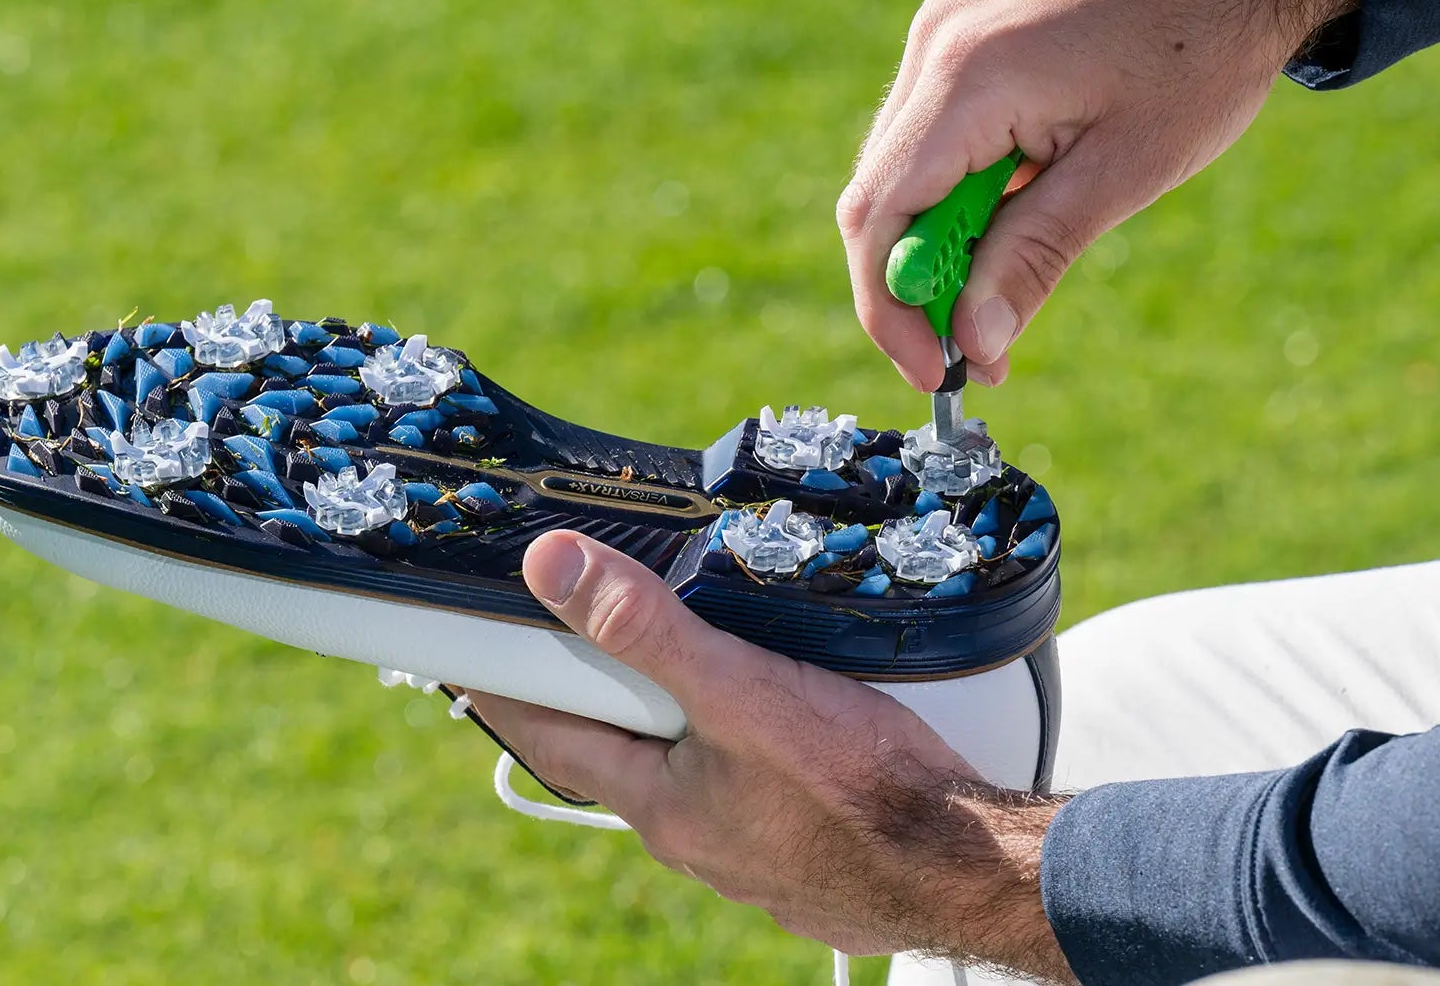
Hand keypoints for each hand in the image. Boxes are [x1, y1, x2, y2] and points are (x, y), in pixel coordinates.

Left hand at [465, 531, 1074, 980]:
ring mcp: (752, 853)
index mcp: (660, 802)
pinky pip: (757, 796)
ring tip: (710, 668)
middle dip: (611, 698)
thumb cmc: (862, 793)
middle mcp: (695, 838)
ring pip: (696, 775)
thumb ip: (646, 629)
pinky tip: (793, 732)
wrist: (965, 871)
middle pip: (625, 754)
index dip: (508, 691)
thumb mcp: (740, 691)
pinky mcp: (807, 853)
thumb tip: (554, 569)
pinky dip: (753, 756)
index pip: (551, 736)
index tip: (474, 656)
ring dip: (690, 726)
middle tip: (598, 637)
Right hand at [838, 0, 1356, 388]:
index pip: (880, 215)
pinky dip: (960, 187)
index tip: (938, 370)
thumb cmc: (1199, 55)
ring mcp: (946, 29)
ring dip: (943, 238)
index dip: (892, 308)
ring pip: (904, 163)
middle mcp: (937, 44)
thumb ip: (1035, 256)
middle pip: (880, 193)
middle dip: (918, 285)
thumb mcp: (1125, 171)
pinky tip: (1018, 209)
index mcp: (970, 78)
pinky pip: (934, 126)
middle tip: (976, 348)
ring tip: (1004, 287)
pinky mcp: (966, 28)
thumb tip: (976, 343)